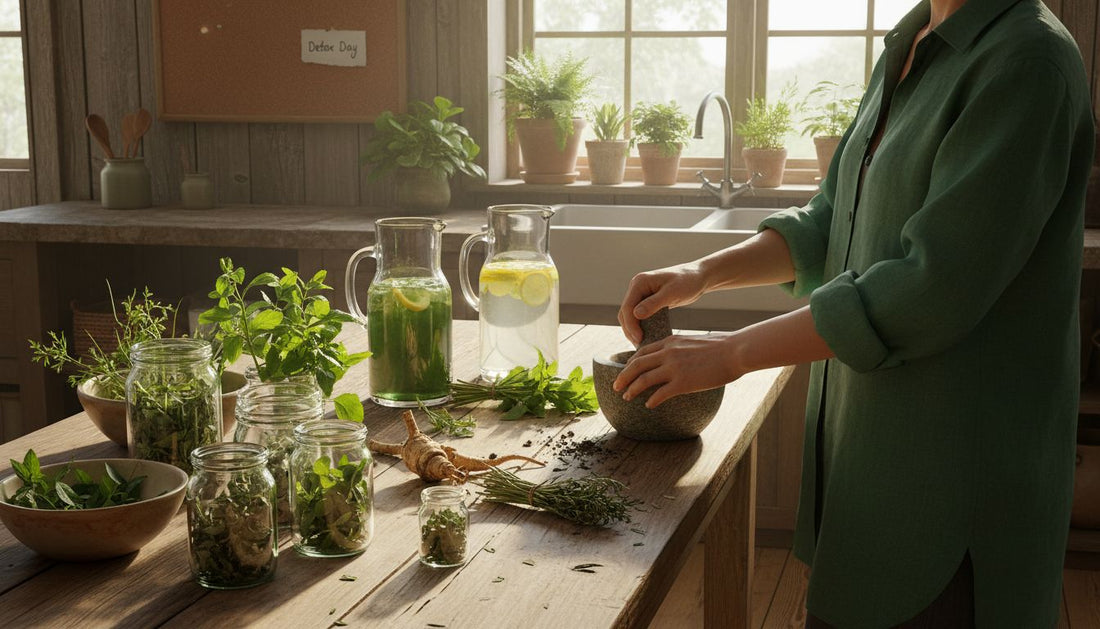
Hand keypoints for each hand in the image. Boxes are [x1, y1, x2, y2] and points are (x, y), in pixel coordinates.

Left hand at [612, 332, 742, 407]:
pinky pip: (661, 394)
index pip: (642, 352)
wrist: (735, 351)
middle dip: (623, 377)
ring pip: (644, 380)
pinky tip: (648, 405)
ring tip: (626, 397)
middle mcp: (668, 354)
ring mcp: (674, 368)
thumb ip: (680, 349)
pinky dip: (652, 400)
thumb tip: (676, 358)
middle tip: (616, 387)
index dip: (630, 363)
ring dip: (632, 390)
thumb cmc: (720, 347)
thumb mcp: (693, 342)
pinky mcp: (683, 382)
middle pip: (637, 365)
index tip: (625, 372)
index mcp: (670, 343)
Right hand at [617, 263, 707, 344]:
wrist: (698, 276)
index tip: (639, 338)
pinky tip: (646, 336)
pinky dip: (640, 326)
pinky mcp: (648, 300)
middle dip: (630, 329)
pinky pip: (639, 315)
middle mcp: (637, 287)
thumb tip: (636, 314)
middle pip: (626, 312)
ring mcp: (642, 294)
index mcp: (640, 282)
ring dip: (633, 329)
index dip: (631, 324)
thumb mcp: (672, 293)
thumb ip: (654, 303)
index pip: (628, 306)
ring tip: (641, 343)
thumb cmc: (687, 281)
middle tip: (639, 344)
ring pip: (630, 315)